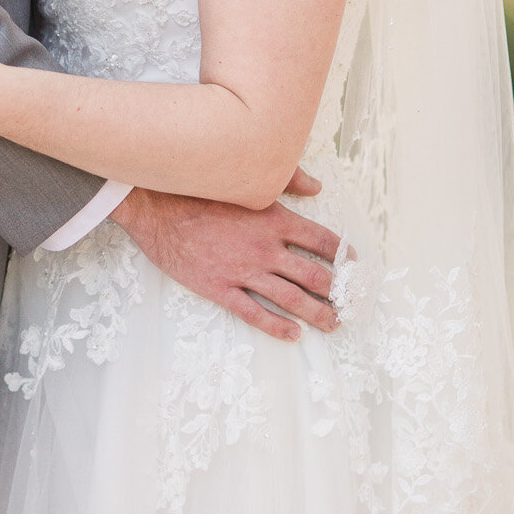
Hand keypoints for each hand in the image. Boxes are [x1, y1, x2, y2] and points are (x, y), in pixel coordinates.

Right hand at [114, 174, 340, 341]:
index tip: (356, 268)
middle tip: (349, 303)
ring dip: (317, 314)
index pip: (323, 241)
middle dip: (337, 293)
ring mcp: (243, 271)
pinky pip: (255, 313)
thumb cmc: (201, 190)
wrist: (157, 207)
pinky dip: (278, 326)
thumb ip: (287, 179)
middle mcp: (265, 248)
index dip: (344, 257)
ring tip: (333, 323)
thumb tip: (317, 186)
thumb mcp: (246, 179)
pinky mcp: (220, 288)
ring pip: (291, 299)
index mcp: (275, 219)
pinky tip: (294, 334)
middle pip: (314, 276)